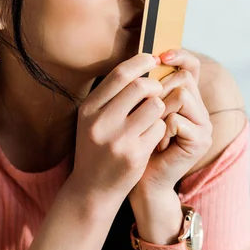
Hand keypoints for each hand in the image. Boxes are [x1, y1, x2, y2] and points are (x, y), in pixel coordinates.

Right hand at [70, 53, 167, 207]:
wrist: (92, 189)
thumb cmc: (97, 149)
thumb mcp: (92, 121)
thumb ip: (110, 96)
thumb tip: (140, 64)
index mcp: (88, 109)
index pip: (120, 75)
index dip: (141, 62)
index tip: (152, 60)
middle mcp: (101, 122)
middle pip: (141, 86)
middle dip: (155, 85)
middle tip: (157, 91)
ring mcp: (118, 139)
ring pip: (155, 105)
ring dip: (159, 108)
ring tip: (153, 116)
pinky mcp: (135, 155)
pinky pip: (159, 128)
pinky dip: (160, 128)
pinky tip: (153, 136)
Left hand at [129, 48, 212, 200]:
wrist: (140, 182)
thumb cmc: (132, 145)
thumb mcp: (135, 111)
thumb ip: (144, 87)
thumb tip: (144, 55)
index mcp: (185, 97)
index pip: (190, 66)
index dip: (178, 55)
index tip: (160, 56)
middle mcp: (199, 108)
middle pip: (183, 78)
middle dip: (158, 91)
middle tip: (142, 115)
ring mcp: (203, 124)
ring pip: (181, 95)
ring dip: (158, 111)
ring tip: (148, 131)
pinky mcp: (201, 140)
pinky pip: (176, 119)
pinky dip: (160, 130)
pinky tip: (156, 145)